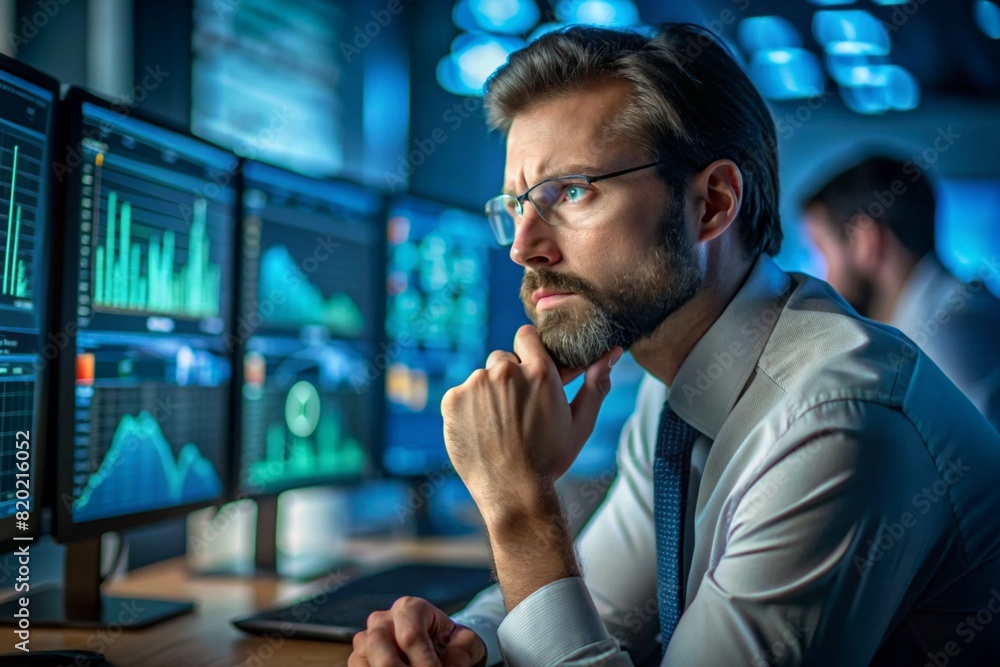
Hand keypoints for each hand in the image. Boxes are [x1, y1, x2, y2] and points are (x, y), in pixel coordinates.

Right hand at [348, 596, 486, 666]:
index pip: (410, 635)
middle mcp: (384, 618)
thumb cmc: (452, 644)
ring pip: (361, 656)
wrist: (439, 646)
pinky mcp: (360, 655)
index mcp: (411, 607)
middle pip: (378, 642)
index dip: (424, 661)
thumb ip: (461, 653)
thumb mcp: (465, 644)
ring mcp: (368, 636)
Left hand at [441, 325, 621, 517]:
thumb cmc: (550, 459)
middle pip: (503, 359)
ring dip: (489, 394)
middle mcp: (505, 372)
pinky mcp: (453, 400)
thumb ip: (596, 383)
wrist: (513, 492)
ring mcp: (476, 385)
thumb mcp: (580, 423)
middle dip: (510, 377)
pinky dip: (468, 409)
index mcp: (539, 372)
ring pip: (482, 378)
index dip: (528, 352)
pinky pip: (461, 394)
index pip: (526, 336)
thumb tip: (612, 352)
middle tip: (518, 410)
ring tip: (499, 426)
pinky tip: (481, 431)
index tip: (530, 370)